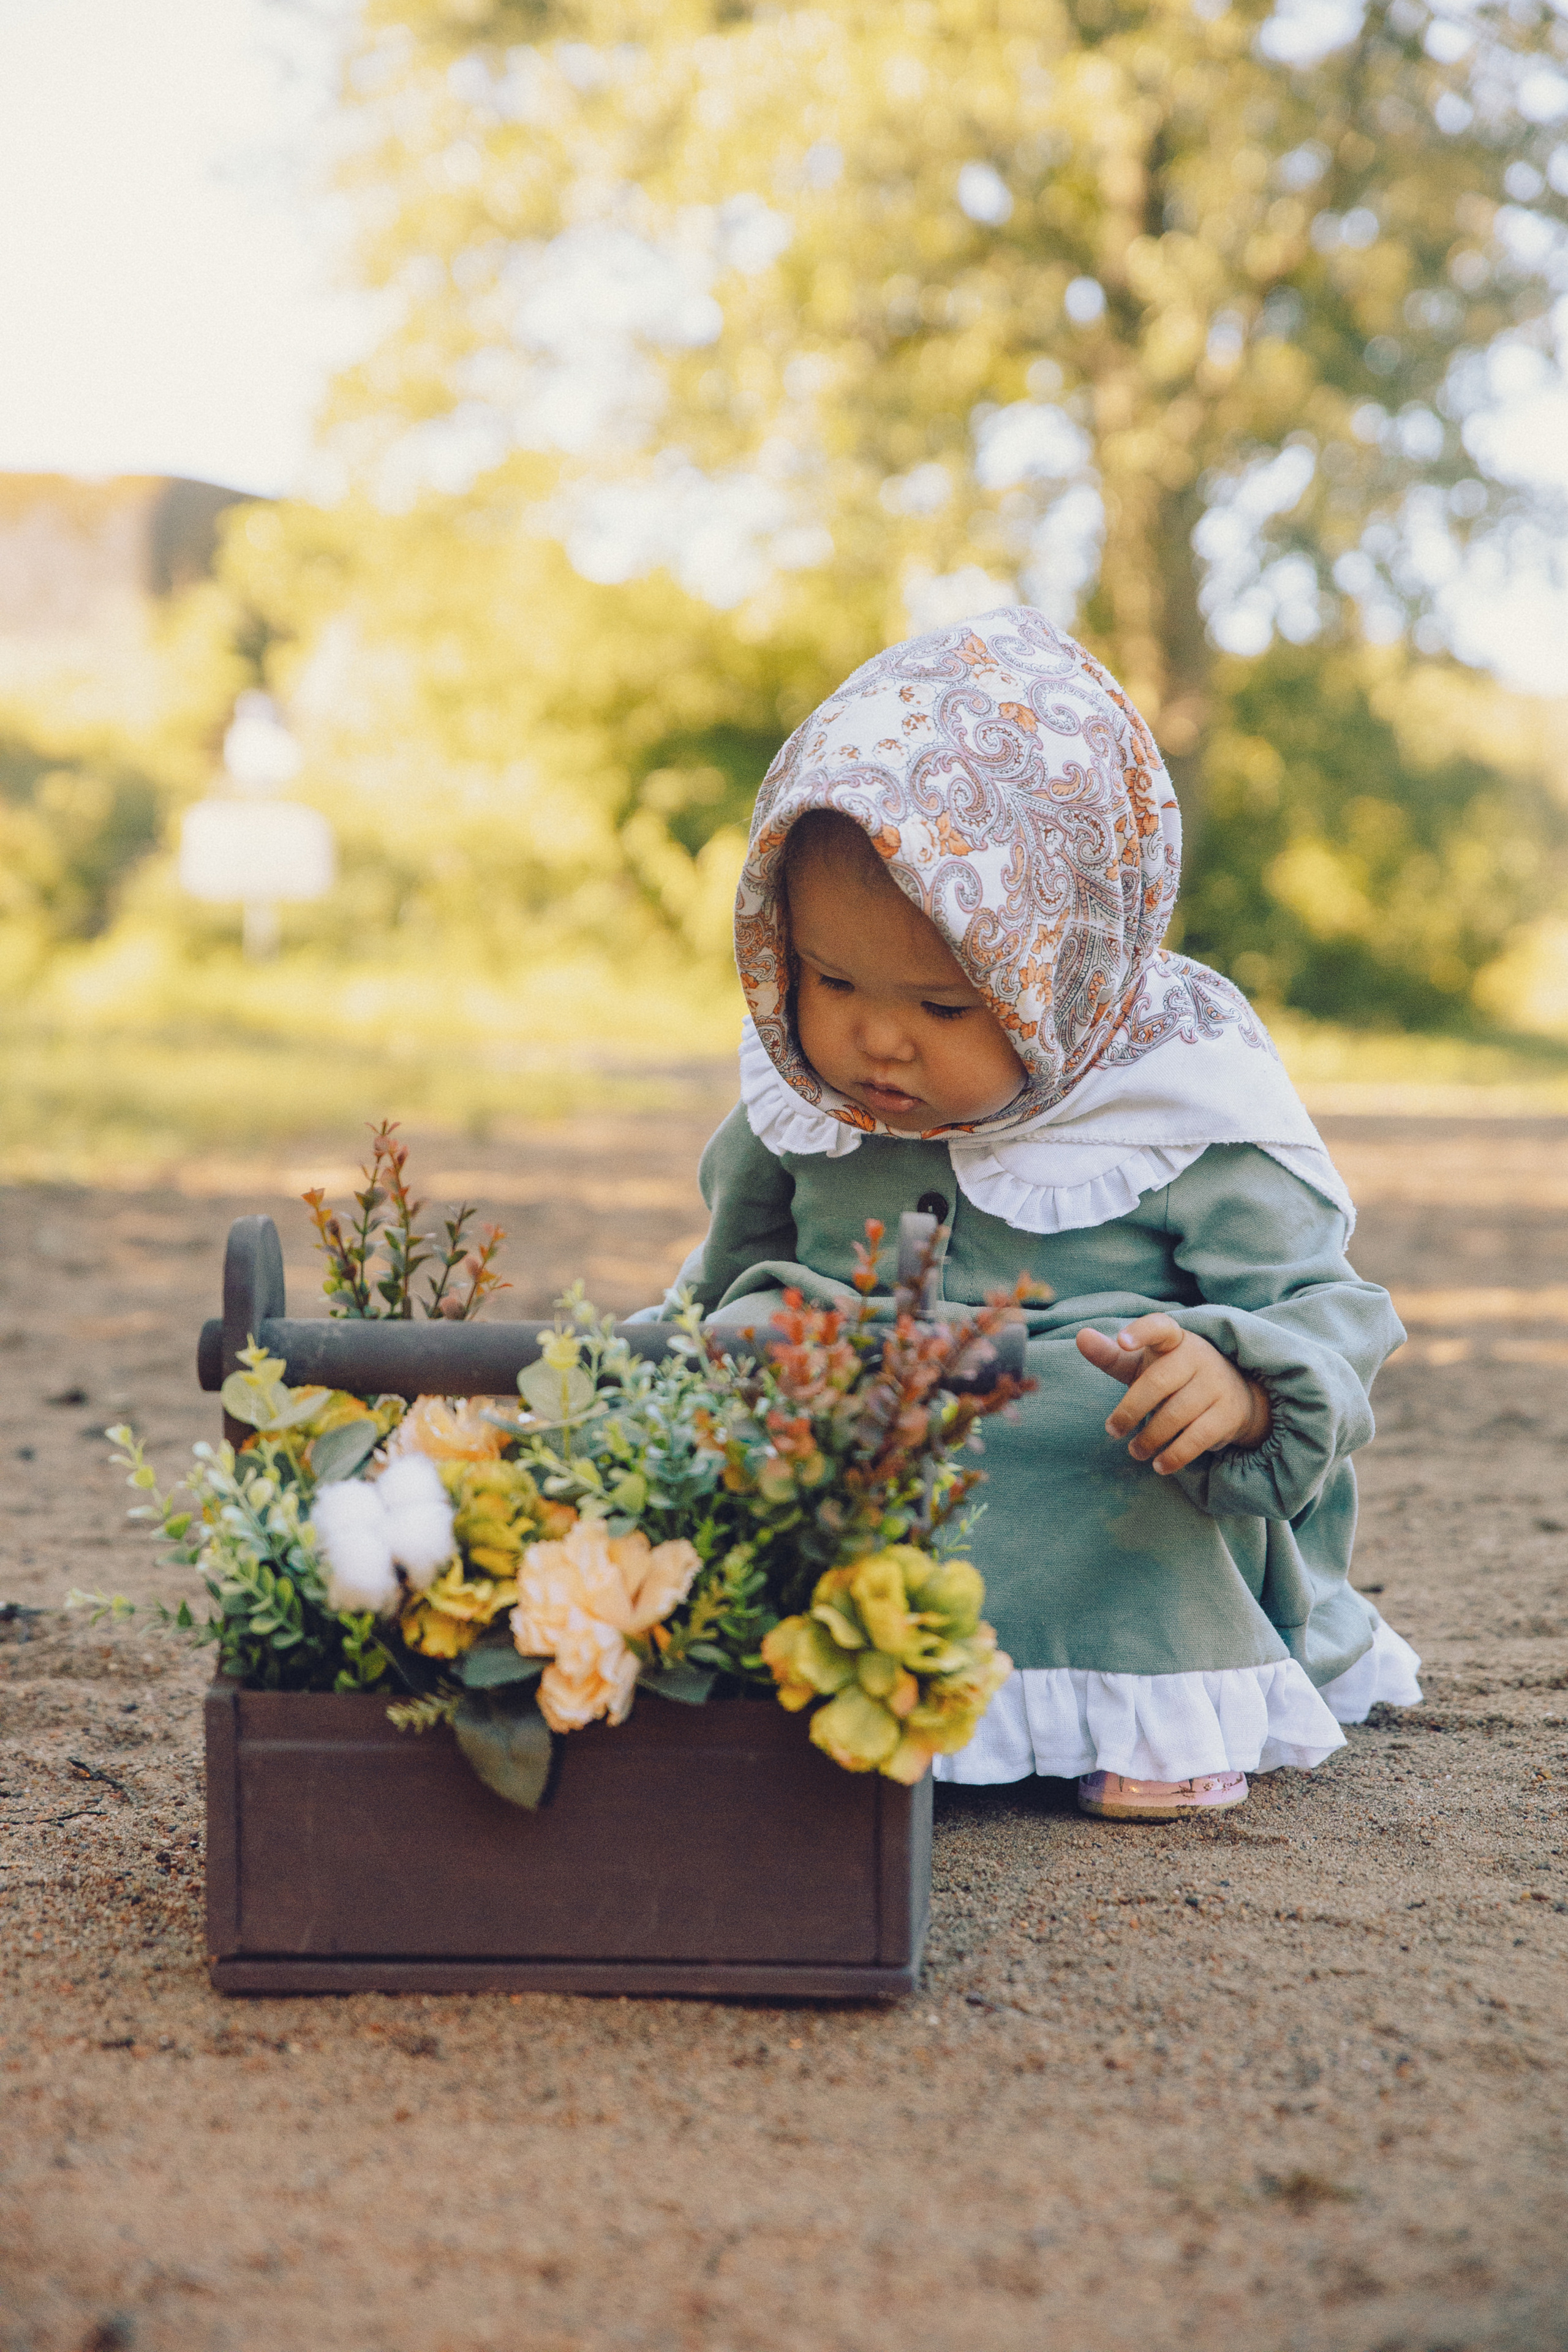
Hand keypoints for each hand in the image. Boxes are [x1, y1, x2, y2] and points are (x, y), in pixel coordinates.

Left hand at [1076, 1313, 1270, 1475]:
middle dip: (1130, 1411)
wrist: (1237, 1395)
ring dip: (1149, 1439)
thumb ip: (1112, 1355)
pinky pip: (1197, 1438)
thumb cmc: (1174, 1377)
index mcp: (1174, 1339)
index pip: (1159, 1327)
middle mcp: (1198, 1356)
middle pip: (1157, 1383)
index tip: (1121, 1341)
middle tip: (1112, 1431)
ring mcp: (1215, 1384)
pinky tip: (1159, 1465)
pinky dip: (1174, 1456)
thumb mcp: (1144, 1365)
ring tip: (1135, 1452)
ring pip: (1175, 1415)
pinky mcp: (1227, 1414)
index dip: (1141, 1332)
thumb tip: (1081, 1337)